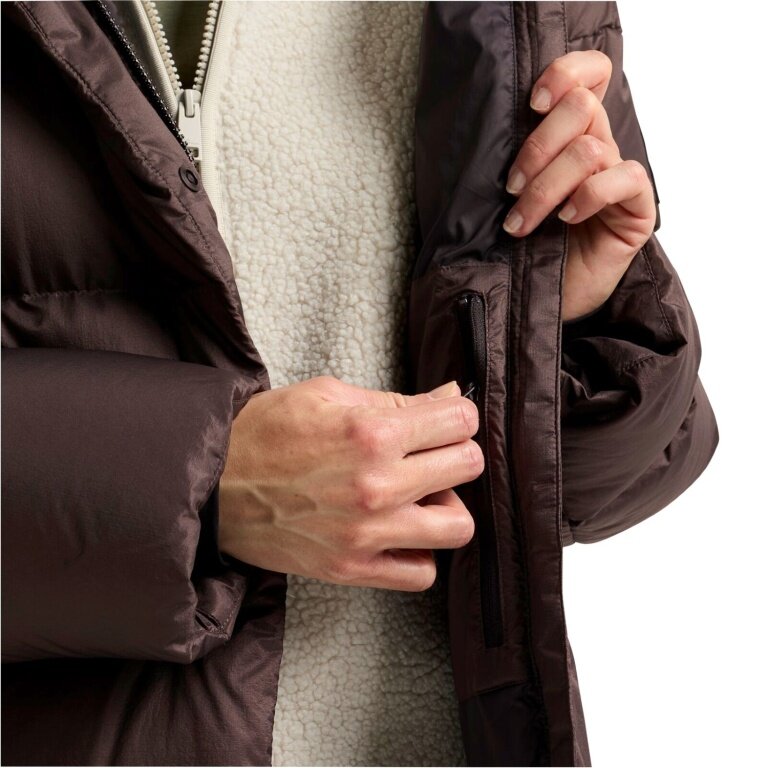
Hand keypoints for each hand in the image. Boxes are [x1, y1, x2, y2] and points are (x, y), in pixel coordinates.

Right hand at [218, 376, 481, 590]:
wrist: (213, 484)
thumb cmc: (266, 432)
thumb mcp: (329, 395)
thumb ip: (397, 400)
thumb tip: (451, 397)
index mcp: (371, 432)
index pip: (461, 420)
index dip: (457, 414)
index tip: (444, 420)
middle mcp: (376, 484)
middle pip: (468, 466)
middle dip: (455, 452)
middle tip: (430, 452)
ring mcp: (366, 532)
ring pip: (459, 526)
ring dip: (447, 506)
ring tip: (420, 496)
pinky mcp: (352, 569)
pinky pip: (421, 574)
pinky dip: (420, 553)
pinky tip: (401, 532)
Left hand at [502, 51, 656, 321]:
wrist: (542, 301)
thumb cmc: (524, 250)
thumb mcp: (510, 201)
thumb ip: (512, 163)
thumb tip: (479, 135)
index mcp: (569, 138)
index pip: (589, 75)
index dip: (565, 73)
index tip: (532, 103)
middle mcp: (598, 150)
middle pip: (581, 107)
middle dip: (537, 147)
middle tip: (511, 188)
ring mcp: (618, 180)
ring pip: (590, 149)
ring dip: (546, 187)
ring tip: (522, 223)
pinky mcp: (636, 210)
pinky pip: (624, 179)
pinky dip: (589, 195)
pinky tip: (567, 219)